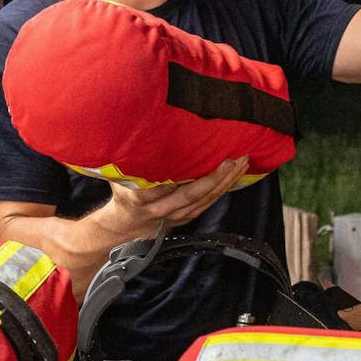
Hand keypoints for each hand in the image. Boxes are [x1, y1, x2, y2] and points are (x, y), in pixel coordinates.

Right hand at [63, 157, 248, 268]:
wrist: (120, 227)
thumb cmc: (120, 194)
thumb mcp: (117, 176)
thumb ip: (127, 160)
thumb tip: (132, 133)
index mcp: (141, 198)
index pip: (171, 185)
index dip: (193, 173)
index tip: (209, 156)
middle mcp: (160, 210)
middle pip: (194, 194)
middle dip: (217, 177)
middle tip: (236, 158)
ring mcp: (174, 217)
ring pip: (204, 201)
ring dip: (225, 183)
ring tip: (243, 164)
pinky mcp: (184, 219)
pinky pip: (206, 205)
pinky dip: (222, 191)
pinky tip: (235, 177)